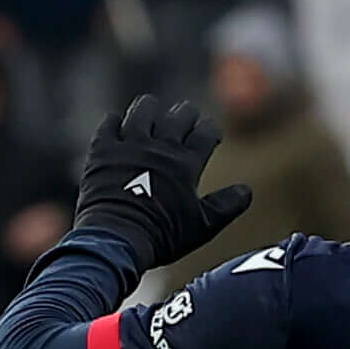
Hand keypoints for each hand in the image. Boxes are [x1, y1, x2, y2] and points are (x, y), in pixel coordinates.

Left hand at [72, 96, 251, 267]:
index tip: (210, 134)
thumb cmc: (162, 235)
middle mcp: (160, 147)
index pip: (205, 131)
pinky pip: (109, 123)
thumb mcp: (202, 227)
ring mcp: (129, 145)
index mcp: (186, 162)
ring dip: (151, 109)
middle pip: (179, 115)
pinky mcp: (102, 150)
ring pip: (143, 109)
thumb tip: (247, 190)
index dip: (210, 129)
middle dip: (186, 115)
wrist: (117, 239)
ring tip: (152, 113)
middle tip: (185, 120)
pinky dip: (115, 122)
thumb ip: (227, 206)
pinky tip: (118, 125)